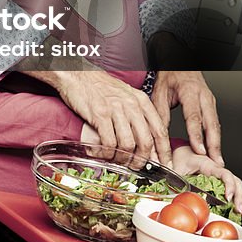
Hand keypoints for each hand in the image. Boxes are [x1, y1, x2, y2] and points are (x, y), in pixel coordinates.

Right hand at [52, 71, 171, 166]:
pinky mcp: (99, 115)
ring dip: (122, 158)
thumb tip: (146, 142)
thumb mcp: (125, 96)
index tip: (164, 164)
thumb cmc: (99, 87)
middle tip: (136, 167)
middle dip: (142, 160)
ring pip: (128, 145)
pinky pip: (109, 142)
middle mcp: (131, 104)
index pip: (159, 130)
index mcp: (141, 100)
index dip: (163, 151)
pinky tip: (102, 153)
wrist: (77, 75)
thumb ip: (137, 116)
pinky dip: (107, 153)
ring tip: (116, 160)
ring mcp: (116, 109)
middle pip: (146, 141)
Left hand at [151, 71, 222, 165]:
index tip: (199, 150)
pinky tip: (214, 148)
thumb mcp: (160, 92)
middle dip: (214, 144)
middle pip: (211, 123)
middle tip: (215, 161)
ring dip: (217, 143)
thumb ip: (161, 114)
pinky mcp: (211, 105)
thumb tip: (160, 136)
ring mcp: (210, 101)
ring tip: (217, 160)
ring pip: (216, 125)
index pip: (194, 117)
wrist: (180, 64)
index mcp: (190, 92)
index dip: (197, 135)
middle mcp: (204, 97)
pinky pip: (215, 122)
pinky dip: (215, 137)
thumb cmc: (170, 76)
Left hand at [171, 146, 241, 218]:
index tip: (228, 198)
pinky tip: (238, 210)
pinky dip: (236, 199)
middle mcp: (217, 169)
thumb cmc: (178, 156)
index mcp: (208, 164)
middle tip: (239, 210)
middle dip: (239, 197)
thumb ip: (175, 181)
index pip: (225, 174)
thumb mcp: (175, 169)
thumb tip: (172, 196)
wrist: (178, 151)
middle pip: (235, 181)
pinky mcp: (218, 181)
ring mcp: (219, 175)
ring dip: (241, 200)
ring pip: (236, 186)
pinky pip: (231, 189)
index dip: (229, 186)